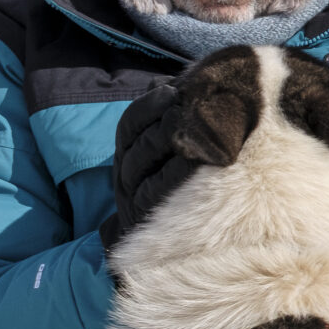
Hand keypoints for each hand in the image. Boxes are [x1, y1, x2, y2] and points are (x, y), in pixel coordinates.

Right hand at [100, 85, 199, 253]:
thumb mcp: (165, 153)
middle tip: (194, 109)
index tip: (171, 91)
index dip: (148, 106)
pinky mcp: (146, 218)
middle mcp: (125, 175)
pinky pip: (158, 192)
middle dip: (167, 123)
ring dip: (174, 144)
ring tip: (202, 129)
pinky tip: (204, 159)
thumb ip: (167, 120)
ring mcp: (133, 198)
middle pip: (140, 143)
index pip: (129, 124)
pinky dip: (179, 173)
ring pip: (145, 166)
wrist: (168, 245)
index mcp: (127, 154)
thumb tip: (175, 83)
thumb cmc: (174, 185)